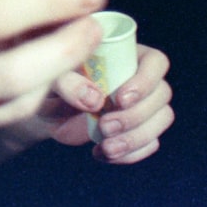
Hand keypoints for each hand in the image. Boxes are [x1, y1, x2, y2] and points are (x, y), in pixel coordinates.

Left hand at [23, 44, 172, 163]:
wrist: (44, 107)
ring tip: (106, 147)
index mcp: (125, 52)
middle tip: (105, 127)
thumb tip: (94, 99)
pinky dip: (132, 153)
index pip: (155, 62)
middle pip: (162, 94)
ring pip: (161, 119)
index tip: (120, 99)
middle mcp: (140, 75)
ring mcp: (144, 103)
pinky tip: (105, 154)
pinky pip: (150, 143)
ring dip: (136, 137)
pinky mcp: (139, 128)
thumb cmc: (50, 80)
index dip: (145, 81)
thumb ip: (67, 81)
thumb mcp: (51, 76)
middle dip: (137, 116)